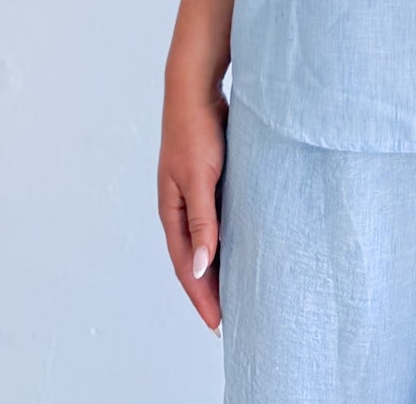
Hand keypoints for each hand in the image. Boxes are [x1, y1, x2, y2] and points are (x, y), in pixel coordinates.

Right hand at [157, 82, 228, 334]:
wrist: (196, 90)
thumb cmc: (195, 131)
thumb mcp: (200, 179)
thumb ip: (202, 222)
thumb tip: (201, 266)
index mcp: (172, 213)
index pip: (186, 267)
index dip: (202, 297)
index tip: (218, 325)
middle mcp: (180, 208)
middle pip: (194, 260)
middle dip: (209, 291)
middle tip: (231, 319)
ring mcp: (193, 194)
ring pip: (206, 241)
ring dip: (217, 267)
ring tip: (237, 290)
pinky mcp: (209, 180)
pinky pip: (217, 220)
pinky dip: (226, 240)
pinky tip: (243, 245)